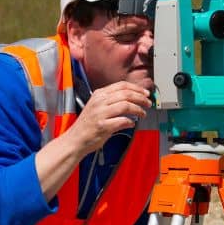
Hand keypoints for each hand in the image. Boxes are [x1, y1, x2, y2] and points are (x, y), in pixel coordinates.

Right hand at [35, 81, 149, 200]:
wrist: (75, 139)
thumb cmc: (88, 125)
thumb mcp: (97, 106)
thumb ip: (112, 101)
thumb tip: (133, 98)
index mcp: (99, 94)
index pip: (122, 85)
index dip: (137, 88)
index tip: (146, 93)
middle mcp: (99, 101)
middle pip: (126, 94)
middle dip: (141, 98)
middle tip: (148, 103)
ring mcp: (100, 113)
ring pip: (126, 106)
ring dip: (138, 110)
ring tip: (143, 114)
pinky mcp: (102, 126)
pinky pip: (122, 121)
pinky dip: (130, 122)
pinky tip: (132, 124)